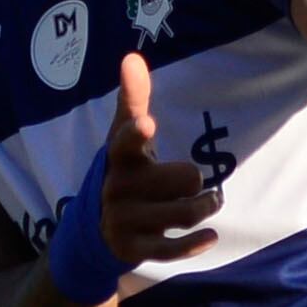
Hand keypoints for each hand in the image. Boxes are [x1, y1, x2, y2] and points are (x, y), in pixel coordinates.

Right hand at [92, 48, 219, 275]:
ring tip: (210, 203)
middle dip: (196, 181)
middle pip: (182, 180)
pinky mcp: (134, 249)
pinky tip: (211, 235)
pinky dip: (195, 244)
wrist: (95, 226)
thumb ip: (133, 98)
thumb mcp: (124, 135)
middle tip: (199, 183)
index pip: (124, 141)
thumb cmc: (124, 170)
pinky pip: (172, 250)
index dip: (135, 133)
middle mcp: (118, 189)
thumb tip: (132, 56)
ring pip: (183, 215)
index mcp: (118, 157)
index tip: (147, 124)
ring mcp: (124, 221)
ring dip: (205, 208)